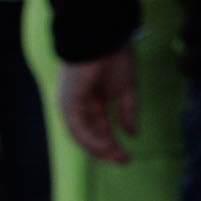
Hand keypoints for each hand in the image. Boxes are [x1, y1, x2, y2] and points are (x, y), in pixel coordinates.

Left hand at [59, 49, 139, 165]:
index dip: (113, 142)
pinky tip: (105, 147)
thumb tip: (132, 133)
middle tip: (124, 161)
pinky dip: (90, 139)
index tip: (128, 155)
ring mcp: (71, 103)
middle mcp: (79, 104)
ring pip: (82, 135)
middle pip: (89, 134)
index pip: (99, 127)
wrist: (104, 40)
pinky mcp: (67, 102)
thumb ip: (128, 112)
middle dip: (106, 149)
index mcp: (93, 99)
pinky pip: (77, 128)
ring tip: (116, 157)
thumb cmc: (115, 59)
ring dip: (99, 148)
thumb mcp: (127, 90)